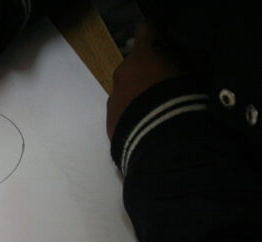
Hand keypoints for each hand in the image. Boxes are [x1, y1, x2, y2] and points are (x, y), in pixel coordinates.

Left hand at [107, 22, 184, 138]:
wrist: (163, 142)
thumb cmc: (185, 99)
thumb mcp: (199, 72)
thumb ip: (189, 59)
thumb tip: (185, 57)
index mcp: (143, 54)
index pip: (147, 30)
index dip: (158, 36)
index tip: (168, 45)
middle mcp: (122, 73)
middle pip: (134, 65)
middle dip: (148, 72)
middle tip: (166, 86)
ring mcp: (113, 99)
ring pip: (126, 90)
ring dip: (138, 96)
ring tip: (156, 112)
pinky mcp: (110, 123)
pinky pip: (122, 114)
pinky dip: (133, 116)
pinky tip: (147, 127)